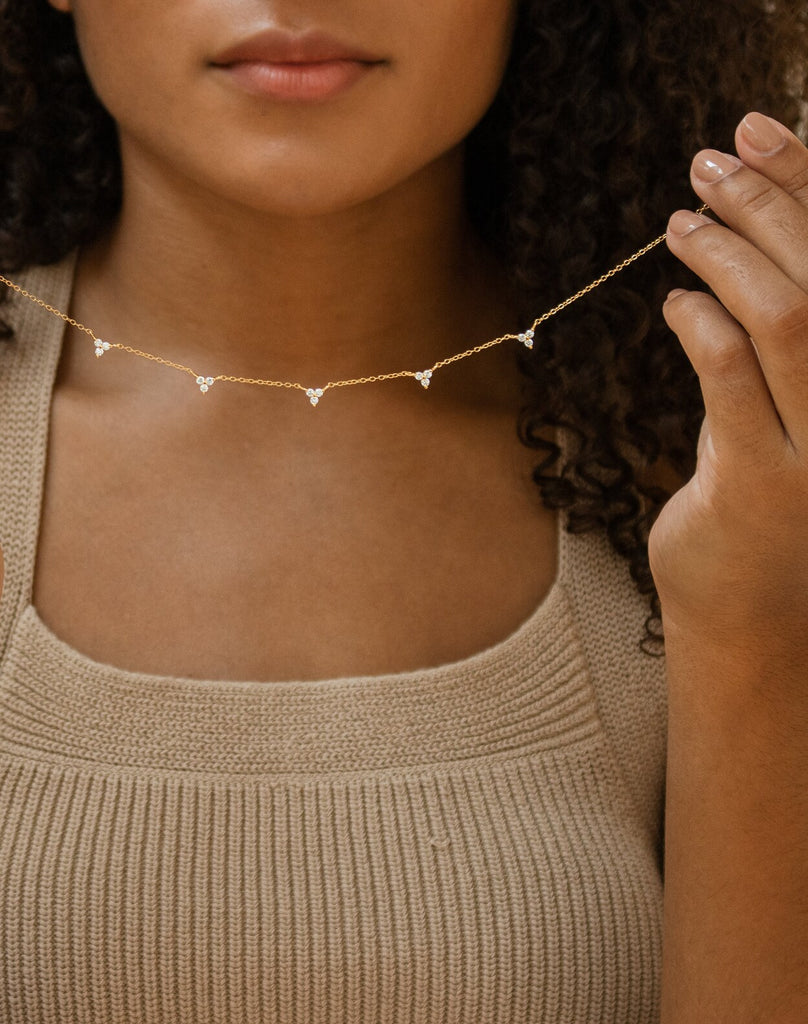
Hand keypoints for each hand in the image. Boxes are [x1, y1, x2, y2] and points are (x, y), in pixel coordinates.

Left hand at [650, 113, 807, 660]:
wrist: (753, 617)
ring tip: (682, 221)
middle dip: (770, 201)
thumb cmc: (763, 511)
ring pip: (791, 319)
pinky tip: (673, 302)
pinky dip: (702, 325)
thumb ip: (772, 351)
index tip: (762, 130)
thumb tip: (736, 258)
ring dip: (730, 254)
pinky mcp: (766, 483)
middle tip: (710, 162)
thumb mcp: (779, 418)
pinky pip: (734, 380)